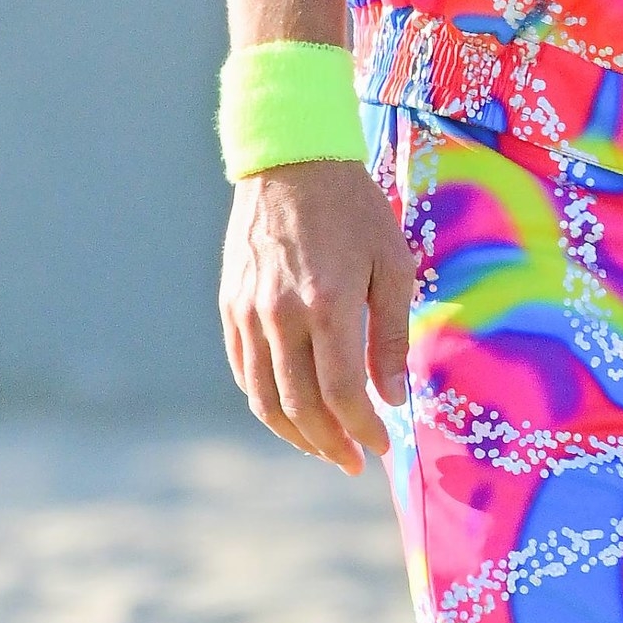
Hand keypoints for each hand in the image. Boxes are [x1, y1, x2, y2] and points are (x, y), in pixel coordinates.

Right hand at [221, 158, 410, 472]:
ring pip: (264, 398)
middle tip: (354, 461)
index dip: (362, 429)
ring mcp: (248, 312)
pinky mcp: (231, 305)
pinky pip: (244, 370)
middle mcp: (280, 315)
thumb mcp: (392, 265)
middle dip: (330, 444)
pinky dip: (266, 401)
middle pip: (300, 407)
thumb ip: (390, 335)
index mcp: (327, 304)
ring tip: (323, 448)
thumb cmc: (354, 209)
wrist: (291, 160)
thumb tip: (391, 397)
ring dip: (295, 434)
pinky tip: (291, 410)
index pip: (341, 393)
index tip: (382, 446)